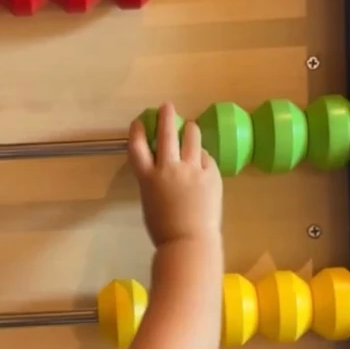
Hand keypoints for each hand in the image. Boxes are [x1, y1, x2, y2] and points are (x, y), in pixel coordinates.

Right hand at [128, 102, 221, 246]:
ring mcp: (192, 169)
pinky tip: (202, 162)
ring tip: (190, 127)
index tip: (140, 122)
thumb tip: (166, 165)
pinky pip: (206, 158)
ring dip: (189, 129)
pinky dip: (202, 157)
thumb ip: (155, 180)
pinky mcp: (211, 174)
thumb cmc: (164, 230)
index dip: (138, 131)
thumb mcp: (150, 201)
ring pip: (192, 137)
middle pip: (166, 133)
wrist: (189, 242)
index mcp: (147, 178)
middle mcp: (168, 168)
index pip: (138, 146)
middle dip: (166, 116)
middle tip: (167, 106)